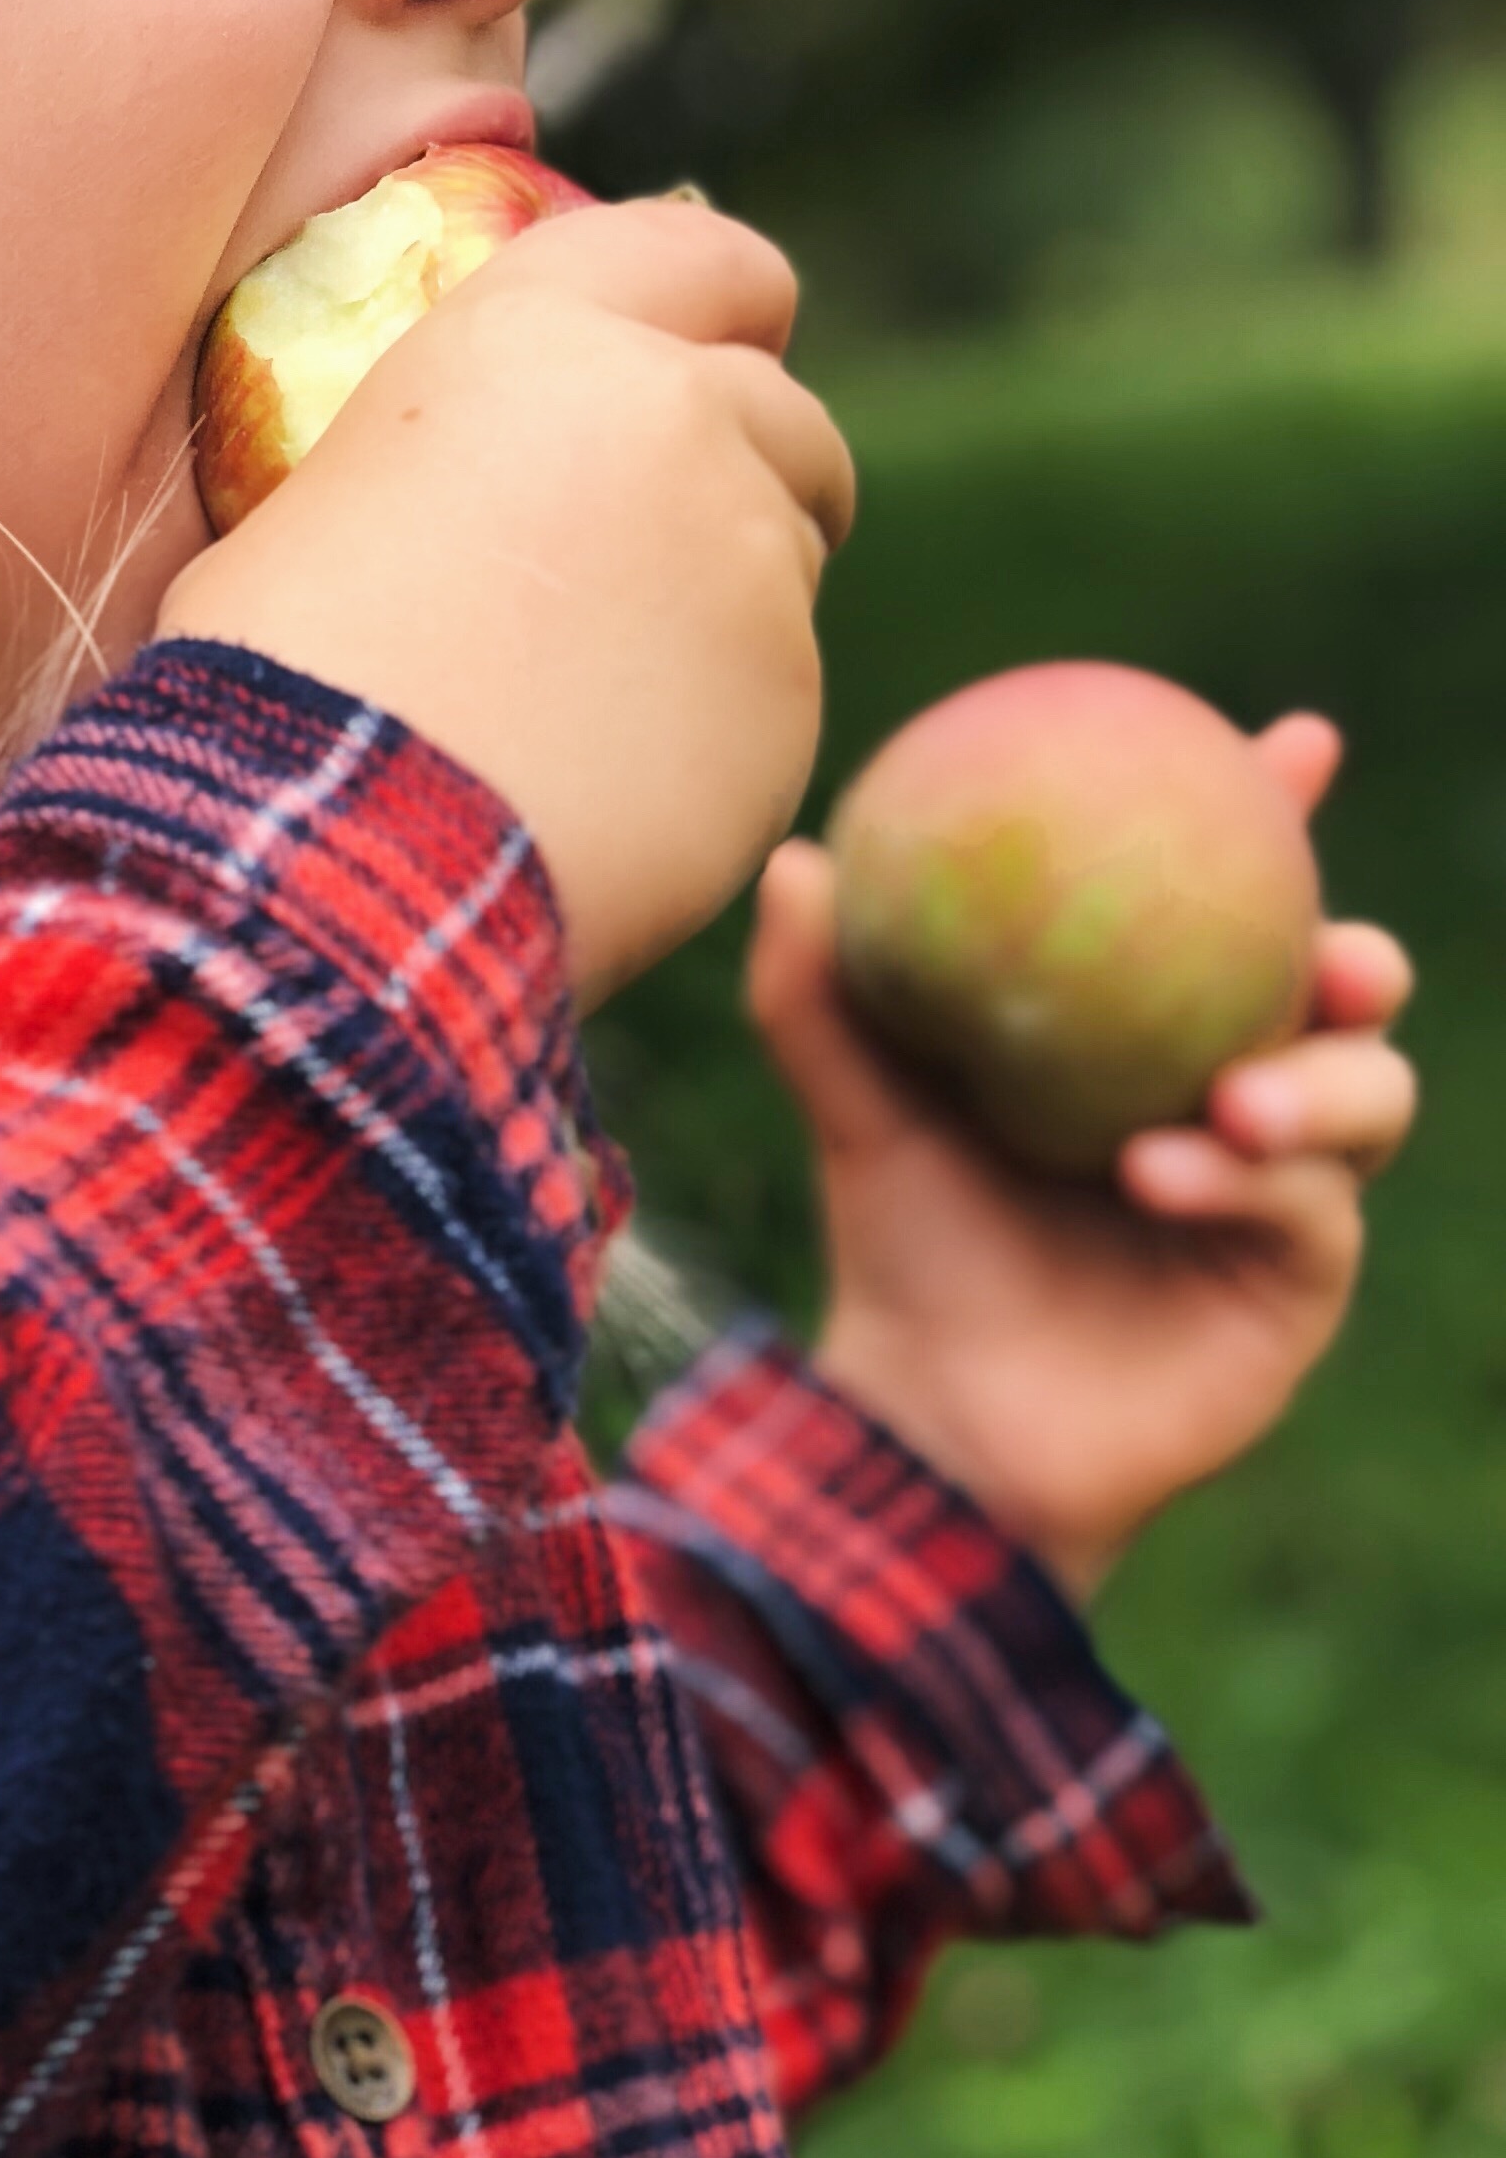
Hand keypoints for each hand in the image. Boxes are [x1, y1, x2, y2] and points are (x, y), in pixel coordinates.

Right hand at [158, 202, 854, 1008]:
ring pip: (786, 558)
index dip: (727, 311)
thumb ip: (452, 458)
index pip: (704, 256)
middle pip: (781, 414)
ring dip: (728, 602)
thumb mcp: (329, 497)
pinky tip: (610, 784)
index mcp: (538, 334)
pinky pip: (775, 692)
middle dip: (748, 472)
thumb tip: (471, 496)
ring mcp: (749, 553)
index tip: (730, 357)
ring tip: (597, 698)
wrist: (338, 848)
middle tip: (661, 564)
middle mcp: (674, 412)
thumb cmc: (282, 676)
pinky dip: (718, 726)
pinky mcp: (790, 690)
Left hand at [752, 714, 1416, 1600]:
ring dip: (1317, 1083)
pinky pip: (1311, 1207)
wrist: (935, 1414)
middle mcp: (1234, 1091)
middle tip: (1332, 950)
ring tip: (1228, 1100)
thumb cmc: (907, 1247)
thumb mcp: (859, 1109)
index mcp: (1153, 1026)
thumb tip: (793, 863)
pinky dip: (1246, 1182)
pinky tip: (1166, 1173)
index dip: (1275, 812)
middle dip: (1360, 954)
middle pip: (1345, 993)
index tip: (1293, 743)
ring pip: (1364, 1097)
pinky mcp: (1298, 1279)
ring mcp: (1282, 1187)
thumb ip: (820, 996)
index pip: (1231, 899)